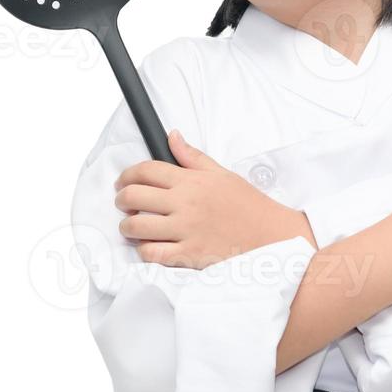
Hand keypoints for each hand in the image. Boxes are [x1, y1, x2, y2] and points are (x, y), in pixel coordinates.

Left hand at [112, 129, 312, 268]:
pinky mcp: (188, 255)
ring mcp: (185, 230)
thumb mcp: (221, 174)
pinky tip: (148, 246)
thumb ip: (192, 156)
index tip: (123, 181)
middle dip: (121, 200)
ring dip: (127, 227)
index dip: (127, 175)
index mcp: (191, 181)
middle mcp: (184, 204)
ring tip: (131, 226)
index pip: (146, 170)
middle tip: (123, 203)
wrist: (270, 236)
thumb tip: (172, 136)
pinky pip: (152, 253)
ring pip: (136, 227)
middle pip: (134, 197)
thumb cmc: (247, 205)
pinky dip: (144, 250)